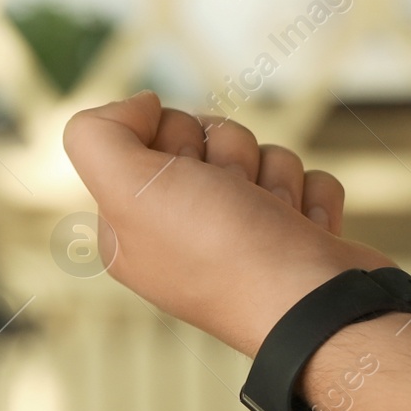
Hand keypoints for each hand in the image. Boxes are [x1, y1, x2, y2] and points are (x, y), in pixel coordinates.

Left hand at [63, 92, 392, 354]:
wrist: (313, 304)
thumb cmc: (220, 250)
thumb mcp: (126, 188)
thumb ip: (97, 134)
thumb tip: (142, 105)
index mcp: (132, 226)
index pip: (147, 134)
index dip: (172, 140)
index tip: (183, 176)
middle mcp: (182, 233)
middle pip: (206, 136)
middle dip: (229, 156)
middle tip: (234, 198)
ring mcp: (243, 237)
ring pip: (262, 152)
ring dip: (277, 176)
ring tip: (275, 221)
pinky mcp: (294, 237)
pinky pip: (308, 177)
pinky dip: (313, 197)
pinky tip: (305, 231)